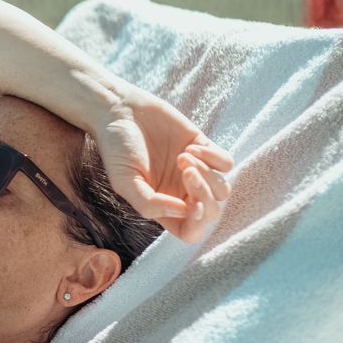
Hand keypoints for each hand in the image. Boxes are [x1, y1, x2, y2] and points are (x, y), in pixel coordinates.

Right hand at [92, 83, 234, 243]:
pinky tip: (190, 148)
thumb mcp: (125, 182)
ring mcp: (195, 171)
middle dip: (203, 194)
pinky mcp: (205, 149)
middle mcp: (181, 192)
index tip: (192, 206)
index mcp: (163, 206)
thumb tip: (183, 211)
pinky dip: (213, 157)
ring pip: (222, 189)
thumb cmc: (117, 149)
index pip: (190, 231)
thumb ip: (150, 204)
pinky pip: (226, 163)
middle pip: (211, 211)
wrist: (120, 112)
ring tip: (181, 157)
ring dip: (207, 174)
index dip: (197, 224)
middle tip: (184, 171)